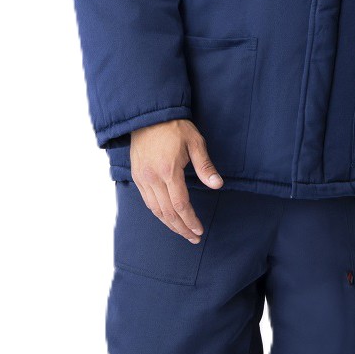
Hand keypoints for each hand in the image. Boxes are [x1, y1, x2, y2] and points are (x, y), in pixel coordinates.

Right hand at [129, 119, 223, 241]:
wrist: (148, 116)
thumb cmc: (175, 128)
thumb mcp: (195, 143)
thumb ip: (205, 166)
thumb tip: (217, 185)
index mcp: (169, 170)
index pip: (180, 204)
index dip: (190, 220)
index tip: (199, 230)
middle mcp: (153, 178)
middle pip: (167, 213)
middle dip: (181, 228)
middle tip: (193, 238)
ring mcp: (142, 178)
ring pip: (155, 210)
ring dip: (169, 224)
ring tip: (182, 232)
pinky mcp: (137, 176)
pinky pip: (147, 202)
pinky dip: (158, 213)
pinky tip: (167, 218)